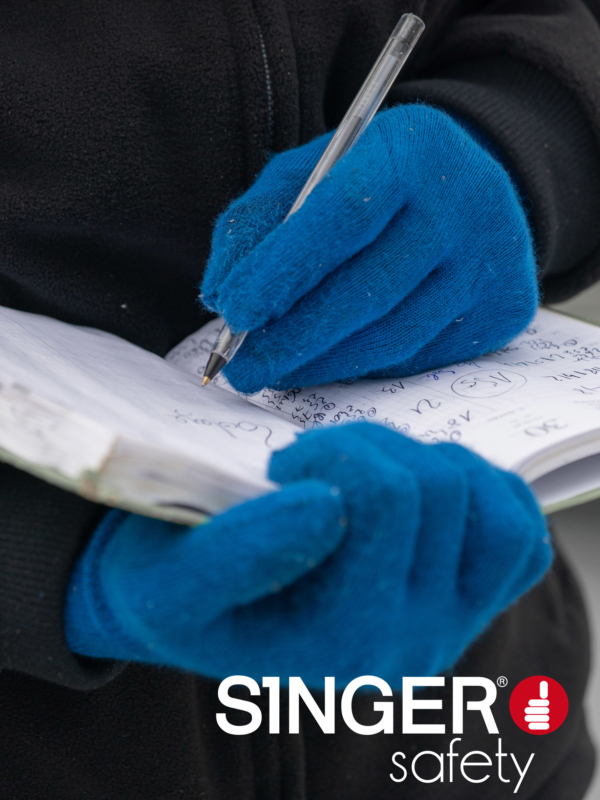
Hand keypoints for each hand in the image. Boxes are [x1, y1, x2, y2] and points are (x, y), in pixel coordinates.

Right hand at [64, 424, 550, 686]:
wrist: (197, 607)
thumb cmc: (178, 585)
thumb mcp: (173, 576)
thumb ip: (238, 551)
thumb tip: (326, 503)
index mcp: (342, 645)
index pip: (390, 501)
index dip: (335, 454)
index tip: (282, 466)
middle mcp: (410, 646)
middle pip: (439, 490)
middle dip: (369, 448)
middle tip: (313, 462)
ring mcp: (448, 625)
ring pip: (491, 506)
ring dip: (425, 462)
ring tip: (361, 474)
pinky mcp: (467, 601)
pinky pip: (516, 533)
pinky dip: (477, 490)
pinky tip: (414, 489)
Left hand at [201, 104, 537, 392]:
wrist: (473, 189)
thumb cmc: (376, 180)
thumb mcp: (312, 173)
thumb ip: (258, 221)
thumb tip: (220, 293)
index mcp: (410, 149)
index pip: (342, 215)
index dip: (283, 269)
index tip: (234, 312)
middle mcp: (462, 205)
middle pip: (369, 289)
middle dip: (295, 338)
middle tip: (243, 368)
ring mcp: (489, 264)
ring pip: (395, 335)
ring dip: (324, 364)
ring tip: (275, 373)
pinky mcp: (501, 312)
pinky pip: (418, 355)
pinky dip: (363, 367)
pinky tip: (327, 365)